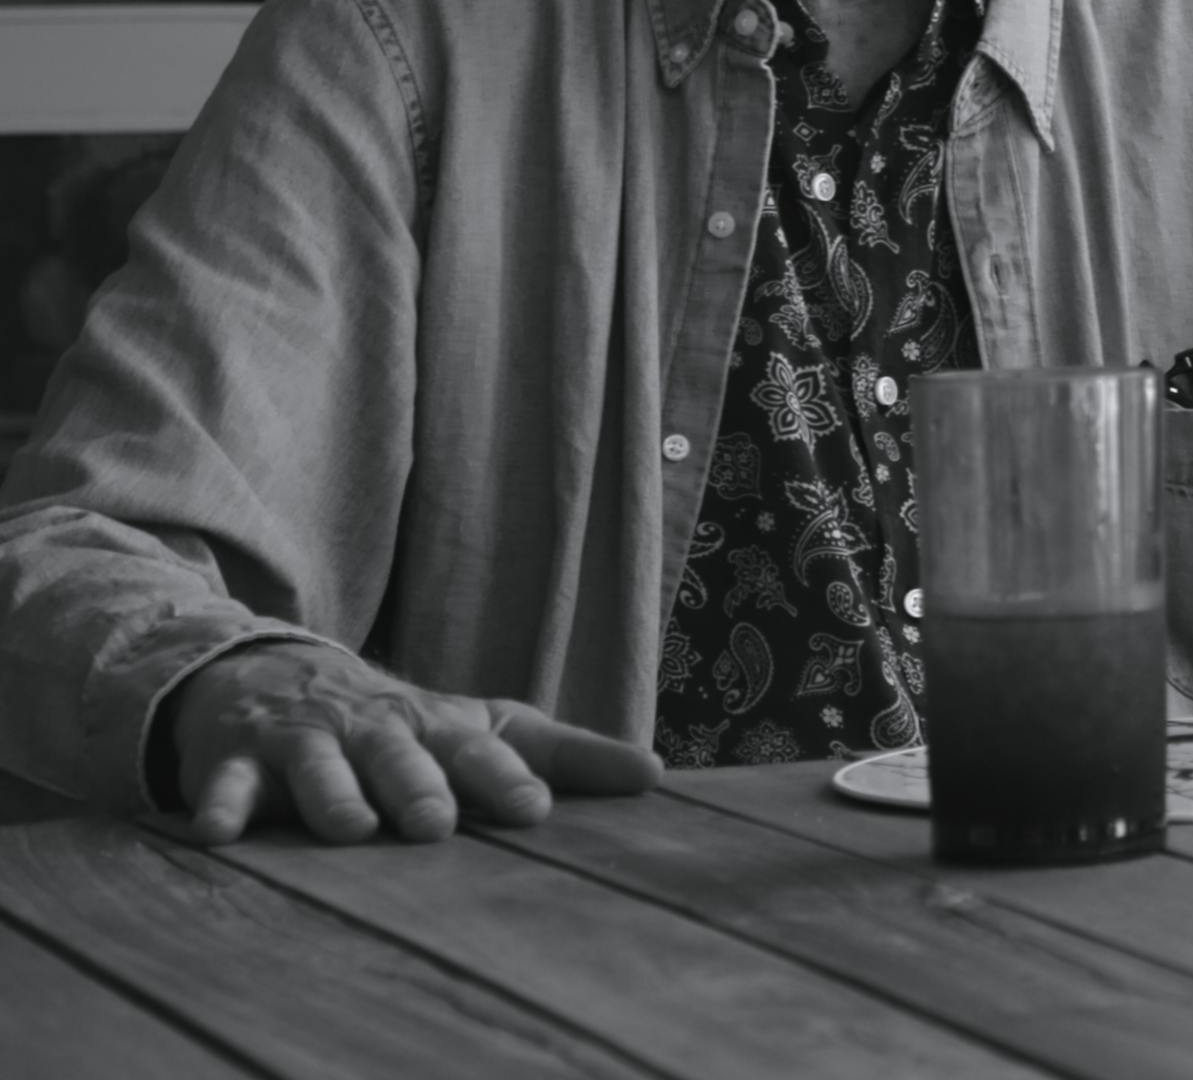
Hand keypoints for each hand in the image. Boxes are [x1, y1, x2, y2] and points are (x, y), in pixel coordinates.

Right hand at [160, 643, 661, 844]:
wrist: (273, 675)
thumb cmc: (397, 722)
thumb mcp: (479, 728)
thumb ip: (564, 754)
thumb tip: (658, 775)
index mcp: (438, 727)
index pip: (482, 749)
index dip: (506, 777)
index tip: (535, 807)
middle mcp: (375, 731)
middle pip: (400, 757)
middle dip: (418, 788)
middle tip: (435, 824)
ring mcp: (305, 742)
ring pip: (319, 771)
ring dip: (333, 798)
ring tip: (350, 829)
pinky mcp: (238, 760)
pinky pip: (226, 786)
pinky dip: (221, 805)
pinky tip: (219, 832)